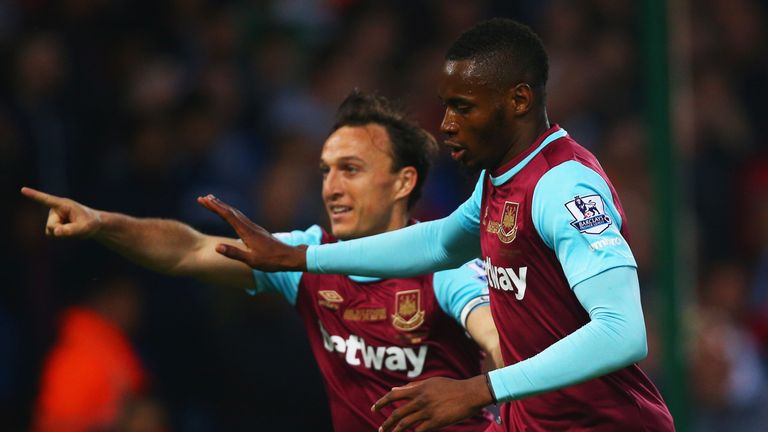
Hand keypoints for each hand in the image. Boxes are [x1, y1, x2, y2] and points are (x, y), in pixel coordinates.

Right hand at [21, 187, 102, 237]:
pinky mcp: (52, 224)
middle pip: (51, 225)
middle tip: (75, 227)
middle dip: (61, 230)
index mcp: (63, 204)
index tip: (23, 189)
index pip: (47, 200)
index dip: (34, 195)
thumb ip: (70, 230)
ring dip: (61, 233)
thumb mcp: (84, 228)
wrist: (93, 225)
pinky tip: (68, 230)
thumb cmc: (91, 223)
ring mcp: (53, 217)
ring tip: (72, 227)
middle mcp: (55, 210)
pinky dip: (60, 236)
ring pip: (50, 231)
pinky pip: (51, 234)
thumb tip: (55, 232)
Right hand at [197, 194, 306, 271]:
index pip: (228, 216)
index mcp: (247, 232)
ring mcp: (254, 227)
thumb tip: (217, 247)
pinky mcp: (257, 230)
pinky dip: (232, 213)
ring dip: (223, 206)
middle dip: (216, 204)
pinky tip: (230, 214)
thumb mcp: (251, 260)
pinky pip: (241, 218)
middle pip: (231, 211)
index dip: (215, 207)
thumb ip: (234, 253)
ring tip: (213, 201)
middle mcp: (250, 226)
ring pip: (236, 213)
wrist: (290, 257)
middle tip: (202, 198)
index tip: (203, 200)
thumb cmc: (271, 261)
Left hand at [372, 375, 492, 431]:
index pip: (394, 395)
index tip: (374, 408)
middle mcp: (420, 399)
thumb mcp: (430, 382)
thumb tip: (394, 388)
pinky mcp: (436, 421)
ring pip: (405, 424)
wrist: (469, 393)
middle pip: (397, 413)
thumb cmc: (451, 387)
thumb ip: (412, 386)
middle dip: (386, 423)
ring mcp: (427, 411)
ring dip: (395, 431)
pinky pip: (419, 430)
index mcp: (418, 388)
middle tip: (380, 429)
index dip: (382, 402)